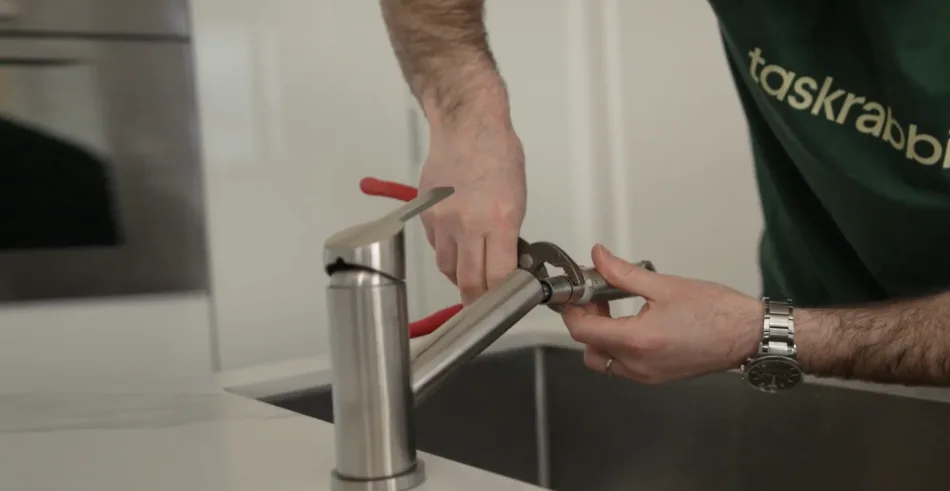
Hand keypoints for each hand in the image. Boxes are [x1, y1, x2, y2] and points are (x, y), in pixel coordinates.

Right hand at [419, 115, 525, 304]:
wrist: (466, 125)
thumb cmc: (498, 153)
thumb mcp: (517, 197)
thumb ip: (508, 233)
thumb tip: (504, 261)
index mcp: (499, 220)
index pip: (497, 277)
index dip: (501, 296)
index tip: (505, 301)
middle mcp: (468, 224)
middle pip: (468, 281)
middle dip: (477, 298)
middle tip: (483, 303)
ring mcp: (443, 220)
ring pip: (447, 267)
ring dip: (458, 275)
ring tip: (469, 273)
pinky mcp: (426, 213)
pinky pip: (435, 245)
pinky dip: (445, 250)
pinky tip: (456, 242)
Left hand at [561, 244, 762, 383]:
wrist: (749, 334)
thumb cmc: (717, 312)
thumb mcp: (664, 284)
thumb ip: (623, 272)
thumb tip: (599, 258)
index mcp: (637, 341)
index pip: (583, 331)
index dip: (572, 310)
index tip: (576, 293)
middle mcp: (638, 365)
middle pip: (589, 349)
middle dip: (586, 322)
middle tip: (597, 297)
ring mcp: (648, 375)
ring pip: (604, 361)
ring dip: (601, 337)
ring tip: (615, 309)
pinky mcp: (658, 377)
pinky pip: (624, 366)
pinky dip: (619, 346)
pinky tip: (633, 323)